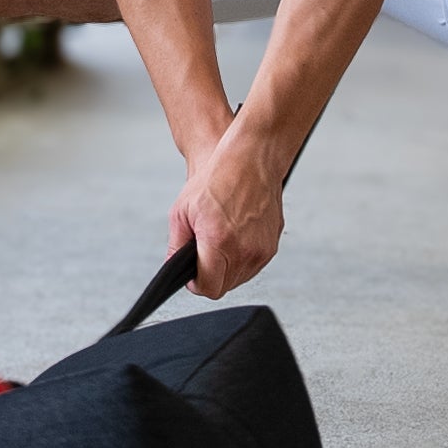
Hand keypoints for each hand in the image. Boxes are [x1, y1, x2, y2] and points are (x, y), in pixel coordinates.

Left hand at [167, 133, 283, 297]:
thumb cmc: (218, 179)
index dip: (196, 284)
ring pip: (240, 278)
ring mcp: (262, 249)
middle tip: (202, 256)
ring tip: (218, 243)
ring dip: (227, 269)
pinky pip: (254, 265)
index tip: (192, 276)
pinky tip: (234, 238)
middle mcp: (244, 250)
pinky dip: (242, 258)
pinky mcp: (273, 244)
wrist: (251, 159)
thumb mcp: (182, 210)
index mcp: (219, 242)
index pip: (209, 288)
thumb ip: (176, 245)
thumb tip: (174, 267)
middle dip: (210, 276)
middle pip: (224, 286)